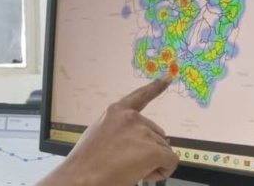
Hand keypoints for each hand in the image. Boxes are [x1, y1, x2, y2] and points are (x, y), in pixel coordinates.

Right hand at [45, 76, 177, 185]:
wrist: (82, 177)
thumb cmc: (86, 162)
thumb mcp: (99, 135)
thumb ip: (118, 131)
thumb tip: (134, 142)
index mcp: (116, 111)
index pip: (141, 96)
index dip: (156, 87)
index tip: (168, 77)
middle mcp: (131, 117)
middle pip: (156, 134)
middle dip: (148, 149)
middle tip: (126, 162)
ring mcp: (143, 132)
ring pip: (163, 150)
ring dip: (152, 162)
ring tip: (128, 169)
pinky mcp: (153, 149)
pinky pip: (171, 162)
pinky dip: (162, 171)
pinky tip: (143, 174)